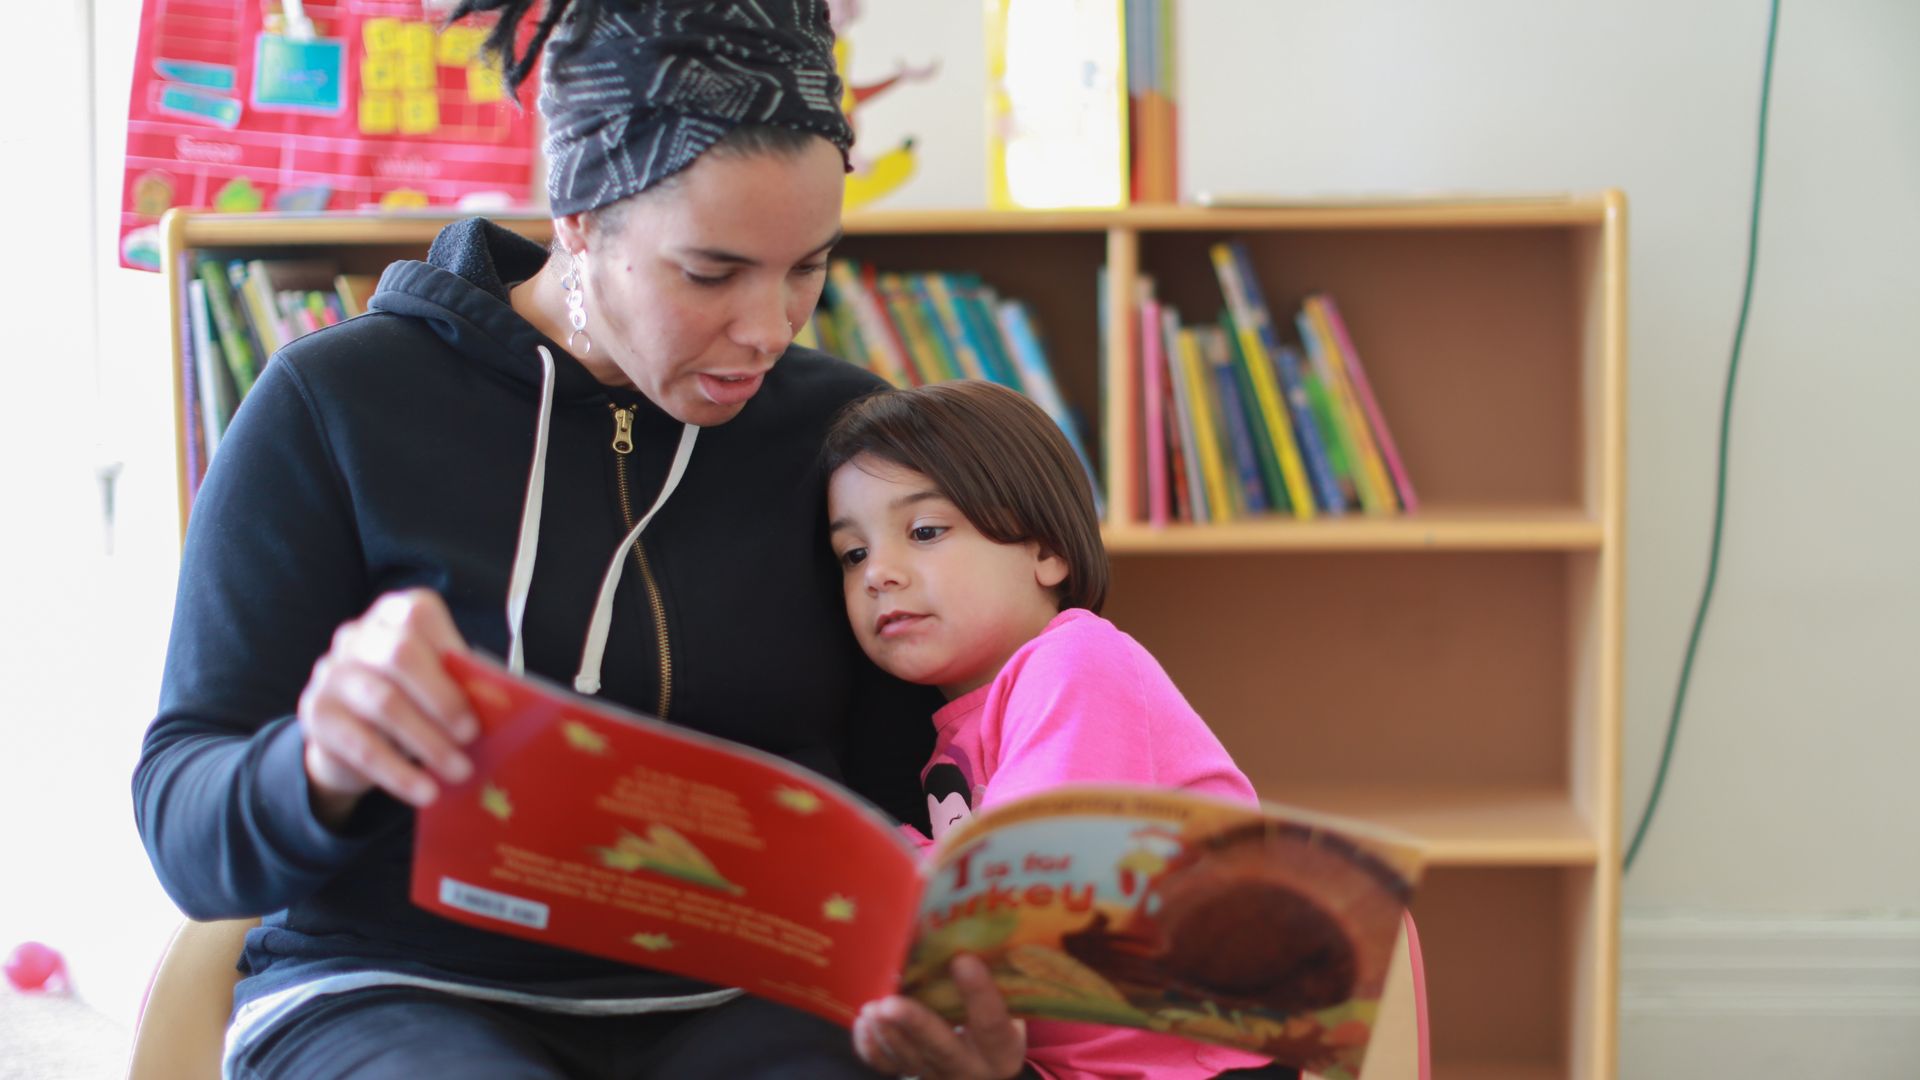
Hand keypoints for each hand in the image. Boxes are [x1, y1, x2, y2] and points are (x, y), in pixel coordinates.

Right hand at [298, 589, 477, 825]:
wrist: (348, 735)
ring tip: (459, 771)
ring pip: (383, 704)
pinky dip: (399, 773)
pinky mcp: (317, 714)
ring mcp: (331, 673)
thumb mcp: (434, 683)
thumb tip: (502, 705)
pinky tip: (425, 791)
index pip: (418, 615)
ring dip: (428, 742)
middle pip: (400, 655)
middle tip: (472, 735)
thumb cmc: (409, 699)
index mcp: (392, 615)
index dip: (452, 649)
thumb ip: (459, 682)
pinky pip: (361, 746)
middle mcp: (356, 637)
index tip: (484, 689)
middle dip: (443, 698)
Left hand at [854, 954, 1026, 1079]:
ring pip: (910, 1060)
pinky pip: (888, 1067)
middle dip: (914, 1024)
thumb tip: (977, 929)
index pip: (992, 1025)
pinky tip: (864, 1023)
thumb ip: (998, 981)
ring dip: (888, 1033)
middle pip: (942, 1048)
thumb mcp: (1010, 1008)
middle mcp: (970, 1067)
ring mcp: (938, 1073)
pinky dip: (872, 1047)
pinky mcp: (914, 1074)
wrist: (986, 1064)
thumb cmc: (997, 1022)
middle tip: (890, 1004)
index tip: (963, 960)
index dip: (979, 995)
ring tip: (872, 1008)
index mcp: (1002, 1049)